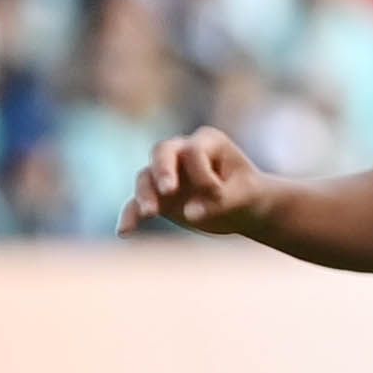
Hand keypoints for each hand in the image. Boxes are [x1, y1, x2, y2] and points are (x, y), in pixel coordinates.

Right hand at [121, 127, 274, 236]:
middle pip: (162, 152)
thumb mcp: (244, 197)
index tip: (218, 194)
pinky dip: (130, 217)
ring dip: (146, 195)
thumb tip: (189, 213)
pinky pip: (136, 204)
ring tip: (151, 214)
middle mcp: (181, 151)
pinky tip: (125, 232)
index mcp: (207, 141)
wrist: (242, 208)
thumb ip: (220, 202)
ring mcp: (165, 173)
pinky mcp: (155, 196)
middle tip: (168, 190)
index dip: (203, 174)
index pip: (194, 152)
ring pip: (145, 178)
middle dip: (163, 170)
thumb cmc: (246, 194)